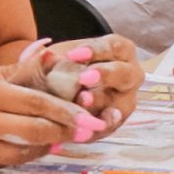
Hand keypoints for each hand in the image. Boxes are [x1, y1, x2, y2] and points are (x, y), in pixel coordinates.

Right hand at [0, 60, 103, 172]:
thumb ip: (5, 72)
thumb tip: (42, 63)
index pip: (34, 102)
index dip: (64, 110)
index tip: (86, 114)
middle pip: (34, 131)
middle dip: (64, 132)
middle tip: (85, 131)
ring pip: (19, 154)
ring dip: (43, 148)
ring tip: (59, 141)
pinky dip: (16, 157)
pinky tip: (27, 150)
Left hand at [6, 34, 144, 134]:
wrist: (51, 91)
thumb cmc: (58, 67)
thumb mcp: (52, 59)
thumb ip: (48, 58)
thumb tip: (44, 55)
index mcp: (119, 51)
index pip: (114, 46)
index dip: (96, 50)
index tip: (73, 55)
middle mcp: (128, 75)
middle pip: (124, 74)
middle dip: (105, 75)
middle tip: (83, 78)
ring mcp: (124, 101)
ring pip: (119, 104)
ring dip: (99, 104)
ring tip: (81, 102)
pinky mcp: (113, 123)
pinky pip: (108, 127)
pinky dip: (94, 127)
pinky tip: (83, 127)